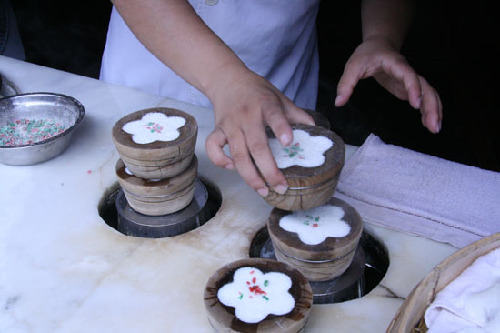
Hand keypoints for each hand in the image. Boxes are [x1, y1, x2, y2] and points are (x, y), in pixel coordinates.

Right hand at [205, 70, 314, 196]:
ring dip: (249, 175)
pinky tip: (232, 168)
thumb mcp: (279, 97)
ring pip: (237, 154)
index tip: (289, 142)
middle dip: (268, 169)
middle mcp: (247, 116)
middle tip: (280, 186)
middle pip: (256, 146)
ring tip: (262, 190)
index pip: (274, 115)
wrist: (227, 79)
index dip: (281, 128)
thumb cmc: (256, 91)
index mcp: (266, 104)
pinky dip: (220, 160)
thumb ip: (296, 114)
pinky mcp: (217, 129)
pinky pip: (213, 148)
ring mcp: (230, 124)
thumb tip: (315, 130)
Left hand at [335, 36, 442, 132]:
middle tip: (433, 125)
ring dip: (434, 110)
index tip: (415, 104)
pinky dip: (428, 109)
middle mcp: (407, 72)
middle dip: (431, 105)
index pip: (408, 75)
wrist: (379, 45)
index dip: (414, 88)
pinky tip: (429, 123)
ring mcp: (410, 80)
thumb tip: (338, 102)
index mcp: (395, 64)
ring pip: (428, 93)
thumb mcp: (353, 66)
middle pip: (425, 87)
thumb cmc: (367, 54)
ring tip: (435, 128)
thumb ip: (346, 83)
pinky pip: (424, 98)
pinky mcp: (409, 88)